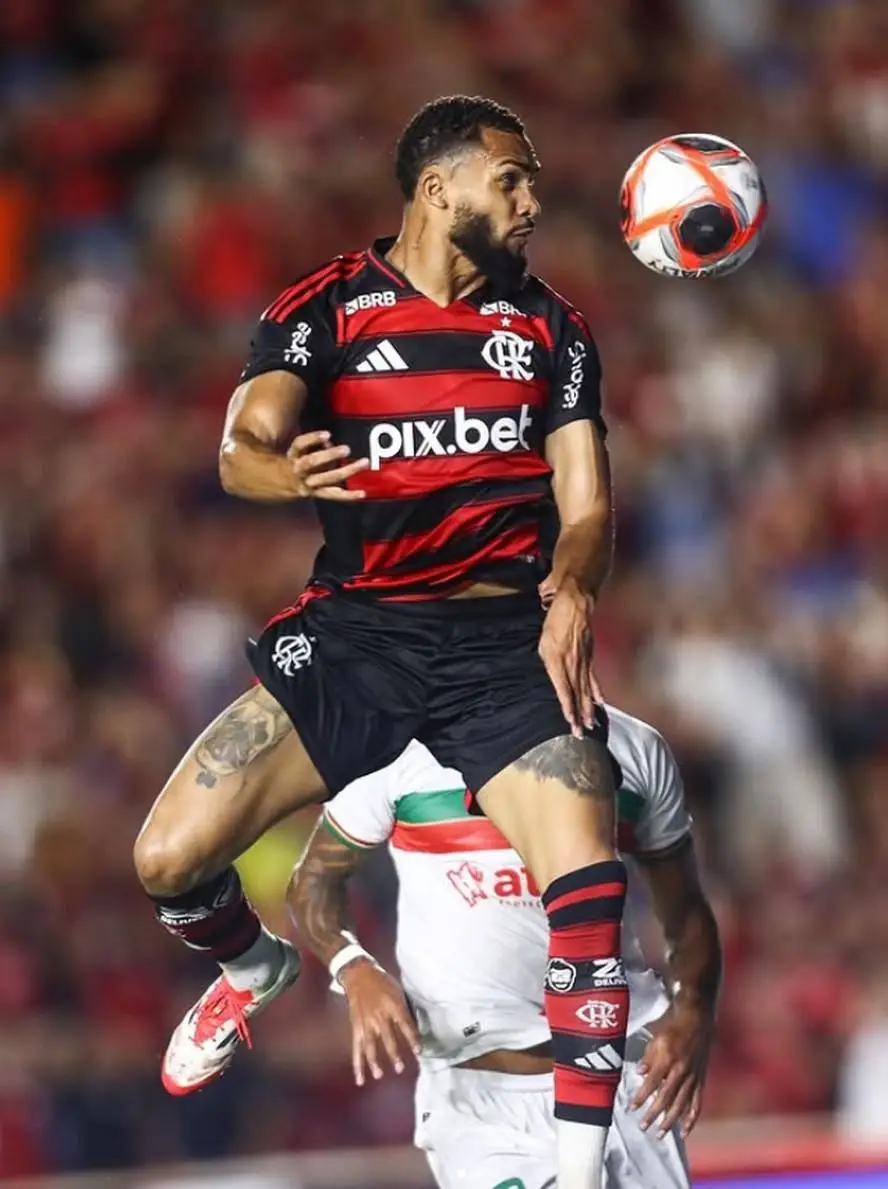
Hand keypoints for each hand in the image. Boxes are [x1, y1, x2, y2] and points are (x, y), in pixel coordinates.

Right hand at [287, 430, 368, 500]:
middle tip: (346, 449)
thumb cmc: (297, 460)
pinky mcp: (317, 494)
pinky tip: (362, 493)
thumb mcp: (300, 450)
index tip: (327, 434)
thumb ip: (314, 443)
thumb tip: (328, 441)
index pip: (300, 444)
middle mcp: (299, 470)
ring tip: (363, 463)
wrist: (284, 484)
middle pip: (312, 462)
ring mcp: (308, 484)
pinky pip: (334, 495)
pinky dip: (349, 495)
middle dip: (329, 455)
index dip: (313, 438)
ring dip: (347, 470)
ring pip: (327, 478)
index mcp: (293, 455)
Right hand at [339, 958, 420, 1085]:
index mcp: (392, 1005)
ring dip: (374, 1061)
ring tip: (379, 1075)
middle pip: (387, 1037)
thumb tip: (413, 1027)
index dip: (412, 1038)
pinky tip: (360, 1079)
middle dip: (394, 1054)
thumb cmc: (382, 982)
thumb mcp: (397, 990)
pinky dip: (358, 1064)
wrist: (359, 975)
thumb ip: (404, 1009)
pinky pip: (356, 1048)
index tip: (419, 1051)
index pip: (404, 1024)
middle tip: (400, 1068)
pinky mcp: (356, 1028)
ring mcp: (366, 1023)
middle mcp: (379, 1016)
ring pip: (369, 1045)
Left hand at [538, 581, 602, 737]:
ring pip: (585, 689)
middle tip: (581, 732)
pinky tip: (599, 702)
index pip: (563, 689)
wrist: (575, 602)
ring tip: (591, 723)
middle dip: (579, 714)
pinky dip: (596, 690)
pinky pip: (593, 677)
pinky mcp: (589, 656)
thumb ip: (549, 662)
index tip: (570, 721)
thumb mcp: (543, 641)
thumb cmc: (555, 620)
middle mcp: (572, 664)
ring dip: (588, 707)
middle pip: (576, 693)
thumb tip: (556, 680)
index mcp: (557, 660)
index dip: (567, 706)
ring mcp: (583, 661)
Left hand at [633, 1006, 714, 1138]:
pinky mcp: (701, 1081)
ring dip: (669, 1121)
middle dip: (653, 1114)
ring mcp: (693, 1078)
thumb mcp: (656, 1039)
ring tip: (660, 1133)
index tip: (632, 1108)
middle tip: (643, 1126)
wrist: (698, 1021)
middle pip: (666, 1098)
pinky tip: (684, 1131)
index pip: (651, 1083)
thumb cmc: (673, 1028)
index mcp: (668, 1059)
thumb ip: (648, 1057)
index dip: (641, 1096)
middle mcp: (681, 1071)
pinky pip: (697, 1103)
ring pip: (681, 1105)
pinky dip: (691, 1119)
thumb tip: (639, 1073)